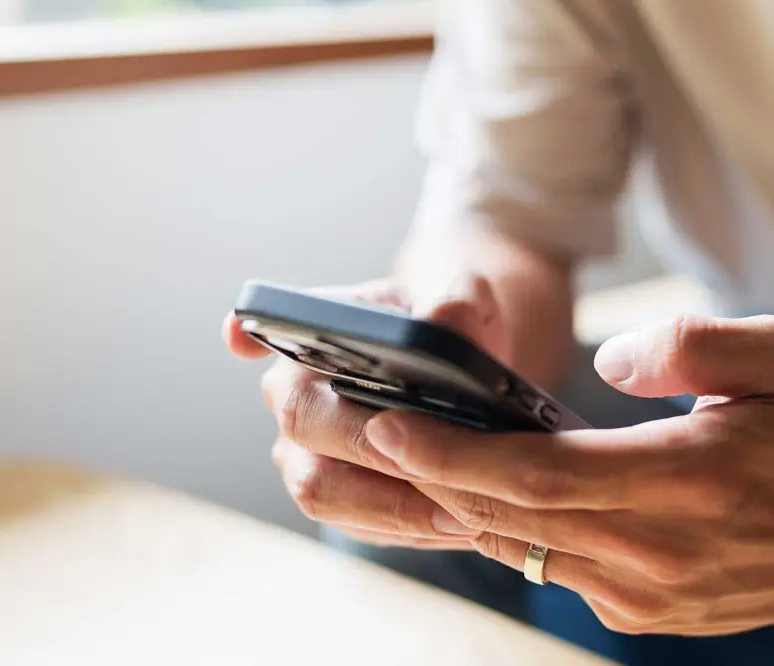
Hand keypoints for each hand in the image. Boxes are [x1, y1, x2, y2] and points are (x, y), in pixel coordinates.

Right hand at [223, 276, 510, 549]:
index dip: (249, 335)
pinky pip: (358, 525)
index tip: (241, 335)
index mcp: (312, 336)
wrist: (461, 375)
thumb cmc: (446, 326)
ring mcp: (304, 451)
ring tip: (465, 511)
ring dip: (392, 506)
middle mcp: (294, 393)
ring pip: (321, 491)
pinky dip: (407, 529)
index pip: (263, 328)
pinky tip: (460, 522)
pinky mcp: (335, 497)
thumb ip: (453, 305)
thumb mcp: (458, 301)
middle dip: (372, 450)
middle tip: (441, 465)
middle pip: (303, 424)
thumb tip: (442, 322)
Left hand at [359, 314, 773, 635]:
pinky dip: (515, 536)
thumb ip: (697, 349)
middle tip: (381, 435)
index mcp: (687, 486)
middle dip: (434, 477)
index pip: (533, 473)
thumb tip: (614, 363)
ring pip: (528, 552)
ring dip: (464, 507)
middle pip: (513, 518)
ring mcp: (658, 598)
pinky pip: (560, 575)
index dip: (451, 452)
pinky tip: (492, 501)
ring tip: (418, 460)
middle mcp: (662, 557)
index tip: (390, 425)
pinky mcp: (659, 613)